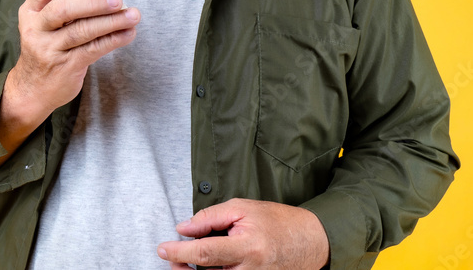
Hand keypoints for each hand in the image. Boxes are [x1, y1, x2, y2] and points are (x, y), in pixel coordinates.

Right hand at [6, 0, 139, 123]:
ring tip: (132, 15)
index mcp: (31, 11)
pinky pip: (93, 49)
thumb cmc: (45, 48)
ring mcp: (49, 48)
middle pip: (63, 9)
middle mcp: (37, 28)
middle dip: (93, 2)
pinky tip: (127, 33)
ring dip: (111, 22)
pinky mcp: (66, 66)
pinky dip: (113, 40)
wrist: (32, 88)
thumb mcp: (44, 24)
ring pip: (81, 31)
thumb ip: (66, 5)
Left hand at [156, 198, 328, 269]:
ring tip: (186, 259)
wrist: (310, 241)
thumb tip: (183, 228)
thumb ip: (210, 217)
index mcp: (247, 247)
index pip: (204, 253)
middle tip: (170, 256)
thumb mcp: (242, 207)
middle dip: (182, 266)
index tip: (162, 248)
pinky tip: (207, 264)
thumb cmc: (277, 221)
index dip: (179, 251)